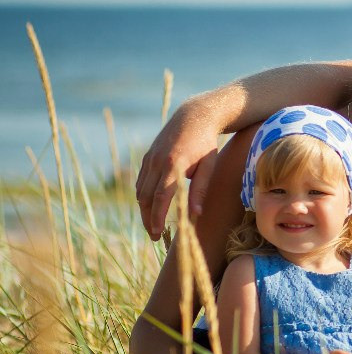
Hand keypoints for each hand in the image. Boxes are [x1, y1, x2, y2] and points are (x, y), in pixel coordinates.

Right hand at [135, 105, 220, 239]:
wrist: (193, 117)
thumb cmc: (206, 144)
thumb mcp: (209, 166)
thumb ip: (200, 190)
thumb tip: (194, 215)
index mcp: (173, 164)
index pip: (160, 197)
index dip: (156, 216)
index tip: (156, 233)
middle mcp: (156, 161)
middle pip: (145, 197)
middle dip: (147, 218)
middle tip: (154, 236)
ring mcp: (149, 159)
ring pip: (139, 190)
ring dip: (143, 209)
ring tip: (152, 225)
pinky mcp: (146, 157)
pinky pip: (140, 181)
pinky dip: (143, 196)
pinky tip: (150, 207)